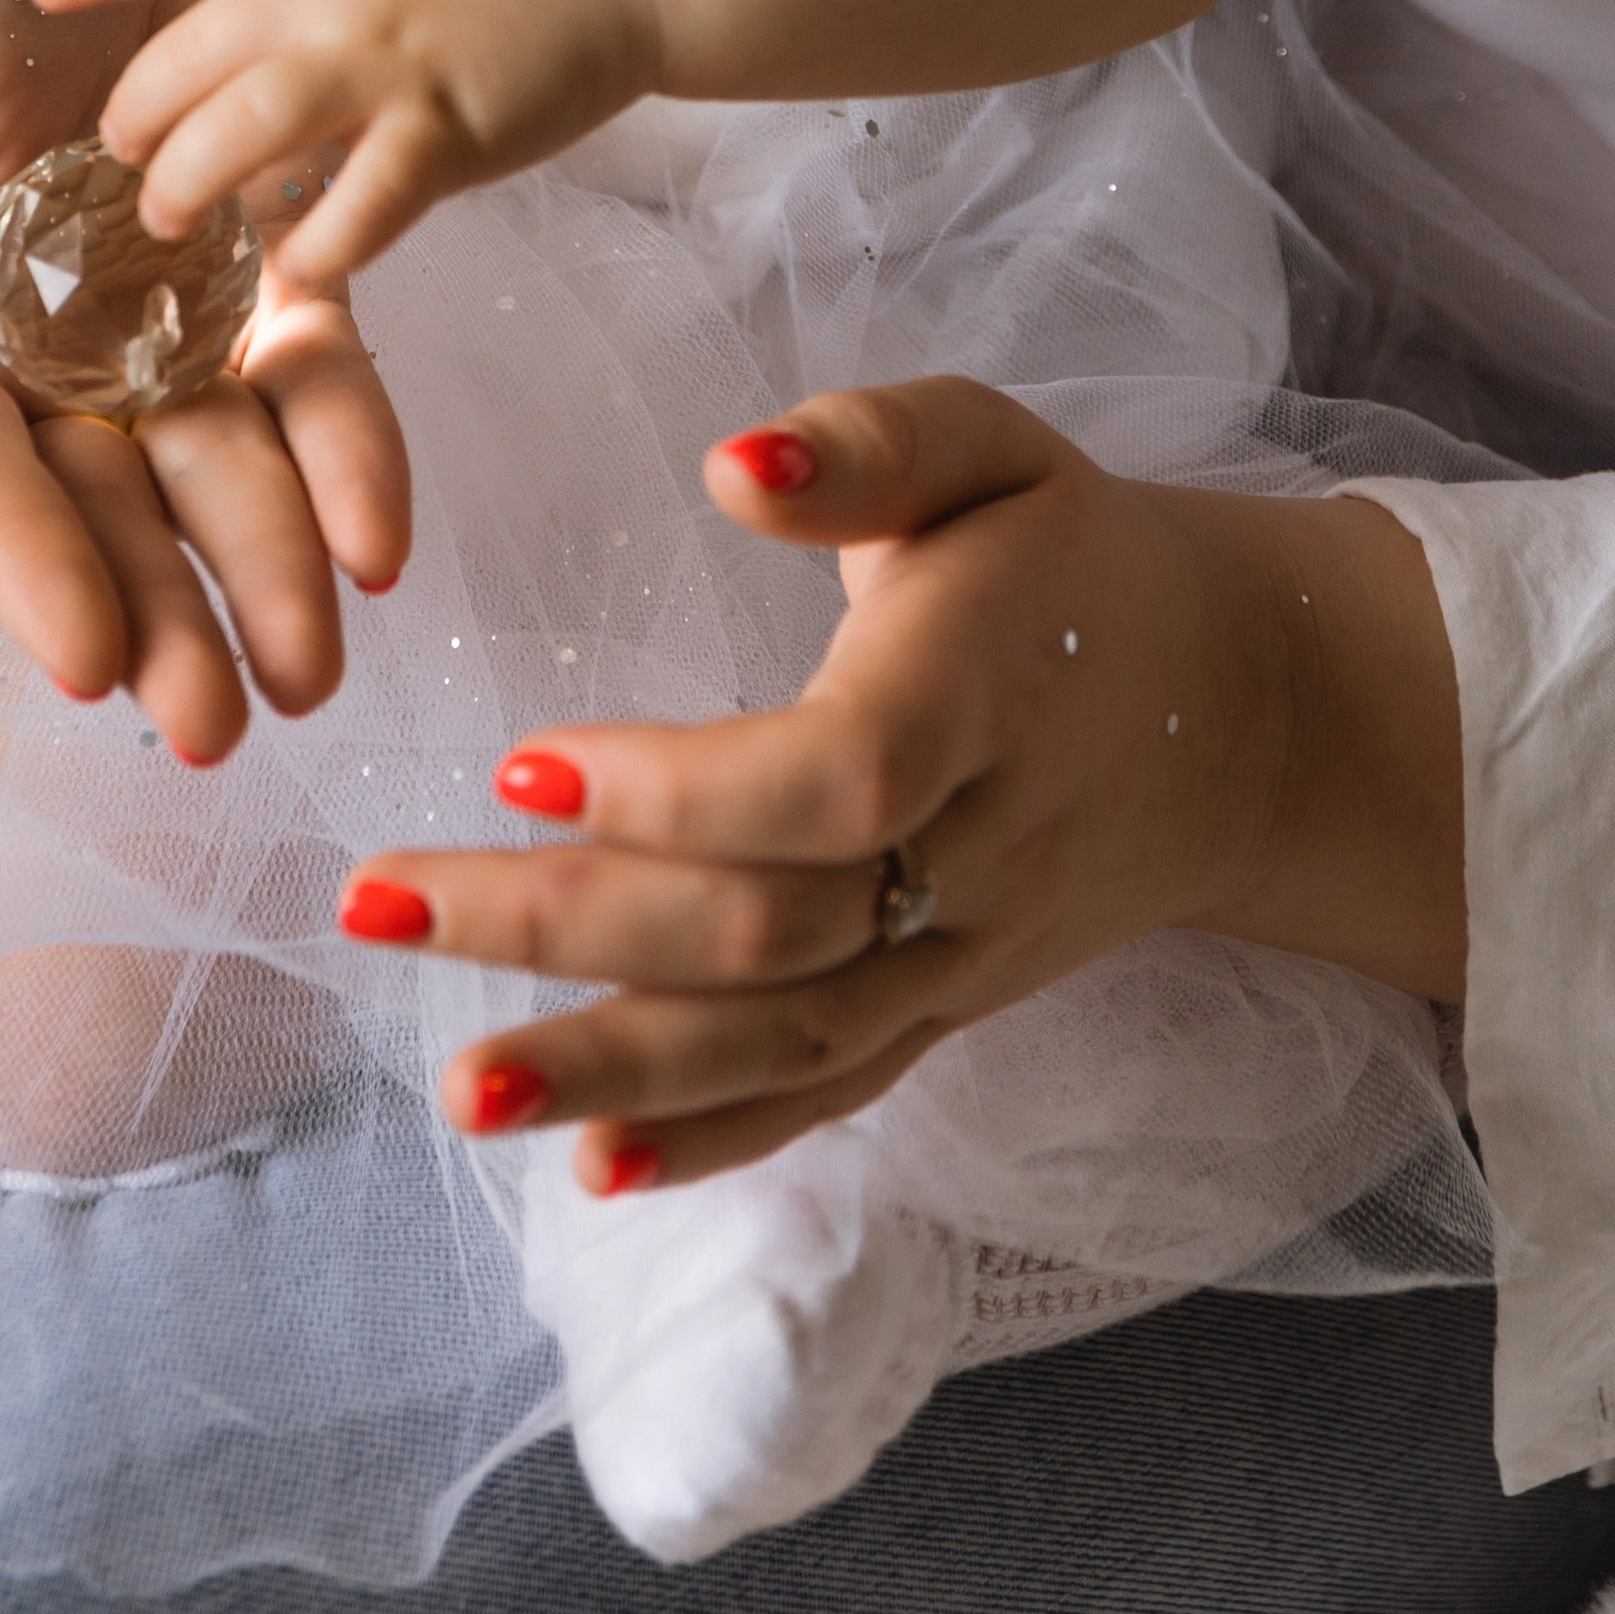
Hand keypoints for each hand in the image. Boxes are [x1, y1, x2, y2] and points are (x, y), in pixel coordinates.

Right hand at [0, 248, 405, 758]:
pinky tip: (381, 537)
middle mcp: (39, 381)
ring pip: (218, 476)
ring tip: (316, 666)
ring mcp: (156, 347)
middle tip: (218, 722)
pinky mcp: (258, 297)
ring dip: (265, 573)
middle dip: (166, 617)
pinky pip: (309, 386)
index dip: (25, 570)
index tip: (89, 656)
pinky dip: (347, 460)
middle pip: (105, 514)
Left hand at [27, 0, 662, 283]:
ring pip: (248, 127)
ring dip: (192, 182)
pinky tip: (292, 270)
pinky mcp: (449, 126)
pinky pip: (359, 204)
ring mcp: (391, 54)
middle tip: (125, 157)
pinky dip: (316, 247)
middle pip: (193, 52)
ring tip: (169, 218)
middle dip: (138, 116)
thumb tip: (227, 21)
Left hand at [327, 379, 1463, 1193]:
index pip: (840, 775)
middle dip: (565, 927)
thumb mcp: (994, 449)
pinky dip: (718, 1143)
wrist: (1237, 711)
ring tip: (457, 1086)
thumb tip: (731, 467)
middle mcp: (981, 847)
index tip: (518, 755)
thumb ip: (868, 442)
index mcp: (988, 685)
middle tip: (377, 897)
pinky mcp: (949, 1010)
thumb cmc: (1072, 556)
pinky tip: (592, 1171)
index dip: (683, 788)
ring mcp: (967, 954)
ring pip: (787, 1039)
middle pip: (774, 925)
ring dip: (614, 1072)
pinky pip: (834, 1093)